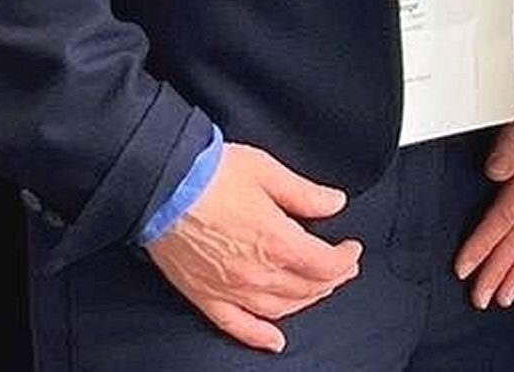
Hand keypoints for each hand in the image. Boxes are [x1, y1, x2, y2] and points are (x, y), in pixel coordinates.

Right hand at [145, 143, 362, 352]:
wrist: (162, 184)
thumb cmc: (211, 173)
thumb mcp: (268, 171)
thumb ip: (305, 194)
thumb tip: (335, 203)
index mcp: (276, 240)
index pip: (324, 264)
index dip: (345, 260)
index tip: (351, 249)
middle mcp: (256, 272)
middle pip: (307, 288)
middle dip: (331, 279)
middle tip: (341, 267)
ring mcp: (231, 289)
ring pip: (280, 309)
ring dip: (305, 301)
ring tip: (317, 289)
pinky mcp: (206, 296)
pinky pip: (238, 326)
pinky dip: (259, 337)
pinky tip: (274, 341)